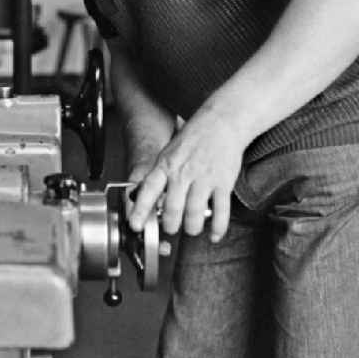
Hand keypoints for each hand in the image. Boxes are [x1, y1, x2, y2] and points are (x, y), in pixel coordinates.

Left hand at [128, 109, 246, 242]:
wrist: (221, 123)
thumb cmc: (194, 138)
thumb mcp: (169, 152)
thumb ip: (160, 175)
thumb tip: (148, 197)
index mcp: (166, 165)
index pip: (149, 190)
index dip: (140, 209)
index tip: (135, 224)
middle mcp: (183, 173)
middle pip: (173, 209)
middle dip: (171, 225)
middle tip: (171, 228)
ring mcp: (204, 179)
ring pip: (195, 214)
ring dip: (192, 228)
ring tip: (191, 229)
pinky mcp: (223, 183)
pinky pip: (220, 212)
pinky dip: (217, 228)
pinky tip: (214, 234)